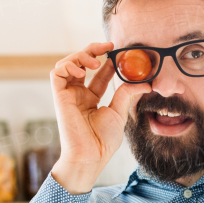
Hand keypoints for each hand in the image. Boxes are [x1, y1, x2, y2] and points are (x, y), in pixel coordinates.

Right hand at [47, 42, 144, 194]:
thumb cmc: (102, 141)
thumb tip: (146, 82)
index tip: (119, 52)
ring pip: (67, 64)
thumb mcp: (119, 112)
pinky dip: (68, 65)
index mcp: (91, 99)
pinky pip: (57, 73)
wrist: (91, 156)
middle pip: (81, 63)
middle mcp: (78, 94)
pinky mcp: (59, 97)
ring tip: (96, 62)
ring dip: (81, 56)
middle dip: (93, 50)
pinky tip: (82, 70)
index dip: (107, 60)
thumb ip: (128, 94)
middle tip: (108, 46)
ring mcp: (68, 95)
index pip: (98, 73)